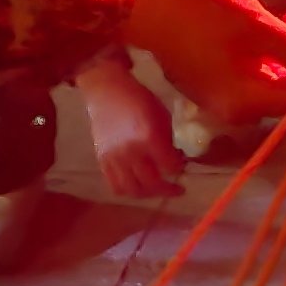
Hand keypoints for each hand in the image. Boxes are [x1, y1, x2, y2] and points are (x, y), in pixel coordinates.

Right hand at [74, 50, 181, 199]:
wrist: (107, 91)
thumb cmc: (138, 99)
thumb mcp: (161, 115)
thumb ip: (169, 140)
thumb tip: (177, 158)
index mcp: (148, 137)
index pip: (170, 166)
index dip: (179, 169)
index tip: (182, 166)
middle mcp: (131, 152)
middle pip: (152, 184)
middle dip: (168, 189)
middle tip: (177, 189)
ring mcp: (115, 159)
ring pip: (133, 191)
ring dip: (148, 195)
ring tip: (157, 190)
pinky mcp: (102, 161)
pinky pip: (116, 186)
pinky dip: (129, 190)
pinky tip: (138, 186)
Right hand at [124, 0, 285, 129]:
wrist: (144, 10)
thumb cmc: (199, 14)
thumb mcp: (255, 25)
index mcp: (247, 101)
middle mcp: (235, 112)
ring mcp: (221, 101)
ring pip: (270, 81)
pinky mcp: (211, 87)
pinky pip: (250, 77)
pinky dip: (266, 55)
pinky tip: (272, 25)